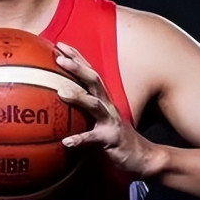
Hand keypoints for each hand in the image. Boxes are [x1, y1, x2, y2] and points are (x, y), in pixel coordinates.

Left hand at [55, 42, 162, 177]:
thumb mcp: (98, 115)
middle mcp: (107, 104)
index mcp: (102, 97)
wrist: (141, 155)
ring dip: (78, 97)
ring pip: (94, 105)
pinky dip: (80, 139)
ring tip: (61, 92)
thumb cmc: (113, 133)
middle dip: (77, 68)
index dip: (77, 57)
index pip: (89, 72)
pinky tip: (67, 142)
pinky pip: (94, 138)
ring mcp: (110, 120)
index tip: (60, 44)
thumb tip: (58, 94)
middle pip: (93, 81)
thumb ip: (82, 104)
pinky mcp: (111, 139)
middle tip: (60, 58)